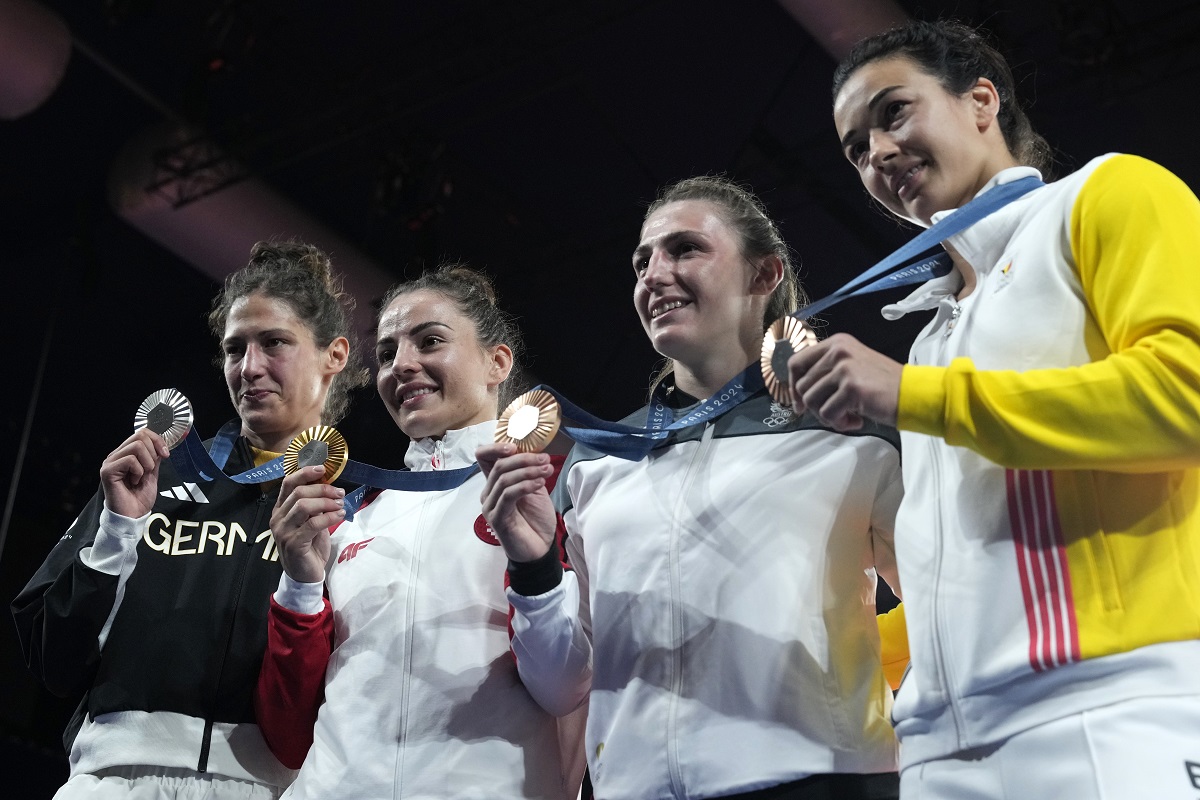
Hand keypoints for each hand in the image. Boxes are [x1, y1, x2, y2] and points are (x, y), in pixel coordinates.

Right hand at [100, 429, 170, 517]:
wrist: (133, 516)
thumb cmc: (139, 498)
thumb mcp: (152, 474)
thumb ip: (154, 458)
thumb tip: (160, 444)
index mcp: (125, 454)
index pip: (142, 433)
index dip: (157, 440)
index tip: (165, 454)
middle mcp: (116, 455)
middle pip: (140, 436)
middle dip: (153, 453)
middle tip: (150, 470)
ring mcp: (110, 462)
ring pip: (137, 447)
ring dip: (147, 463)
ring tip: (141, 477)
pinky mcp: (108, 471)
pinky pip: (130, 460)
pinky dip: (139, 471)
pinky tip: (134, 482)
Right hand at [271, 466, 343, 582]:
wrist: (305, 575)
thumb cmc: (309, 546)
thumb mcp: (311, 522)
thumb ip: (315, 505)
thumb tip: (330, 486)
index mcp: (280, 510)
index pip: (288, 484)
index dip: (304, 473)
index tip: (322, 468)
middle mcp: (278, 518)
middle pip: (299, 493)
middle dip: (322, 489)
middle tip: (339, 493)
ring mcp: (283, 531)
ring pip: (304, 506)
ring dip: (326, 502)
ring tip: (340, 505)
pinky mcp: (293, 543)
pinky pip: (313, 523)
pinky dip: (329, 517)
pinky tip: (339, 515)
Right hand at [475, 443, 556, 562]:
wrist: (540, 548)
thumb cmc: (536, 519)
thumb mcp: (536, 489)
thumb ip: (530, 472)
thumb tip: (536, 452)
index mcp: (495, 483)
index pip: (484, 457)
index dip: (496, 447)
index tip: (517, 446)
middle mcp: (489, 493)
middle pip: (498, 465)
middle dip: (524, 458)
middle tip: (544, 459)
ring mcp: (491, 506)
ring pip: (503, 478)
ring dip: (528, 471)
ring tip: (547, 471)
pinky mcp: (497, 518)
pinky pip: (508, 495)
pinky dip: (525, 485)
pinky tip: (540, 484)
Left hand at [787, 333, 902, 430]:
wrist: (912, 394)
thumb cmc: (882, 386)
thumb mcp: (852, 366)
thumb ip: (826, 372)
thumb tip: (797, 393)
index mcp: (837, 343)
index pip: (796, 362)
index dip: (793, 387)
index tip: (800, 404)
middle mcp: (838, 351)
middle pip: (803, 386)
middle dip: (814, 407)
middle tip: (835, 413)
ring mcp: (844, 368)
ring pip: (812, 401)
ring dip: (827, 416)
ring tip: (847, 417)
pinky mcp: (851, 387)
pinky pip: (827, 413)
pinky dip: (840, 423)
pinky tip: (856, 420)